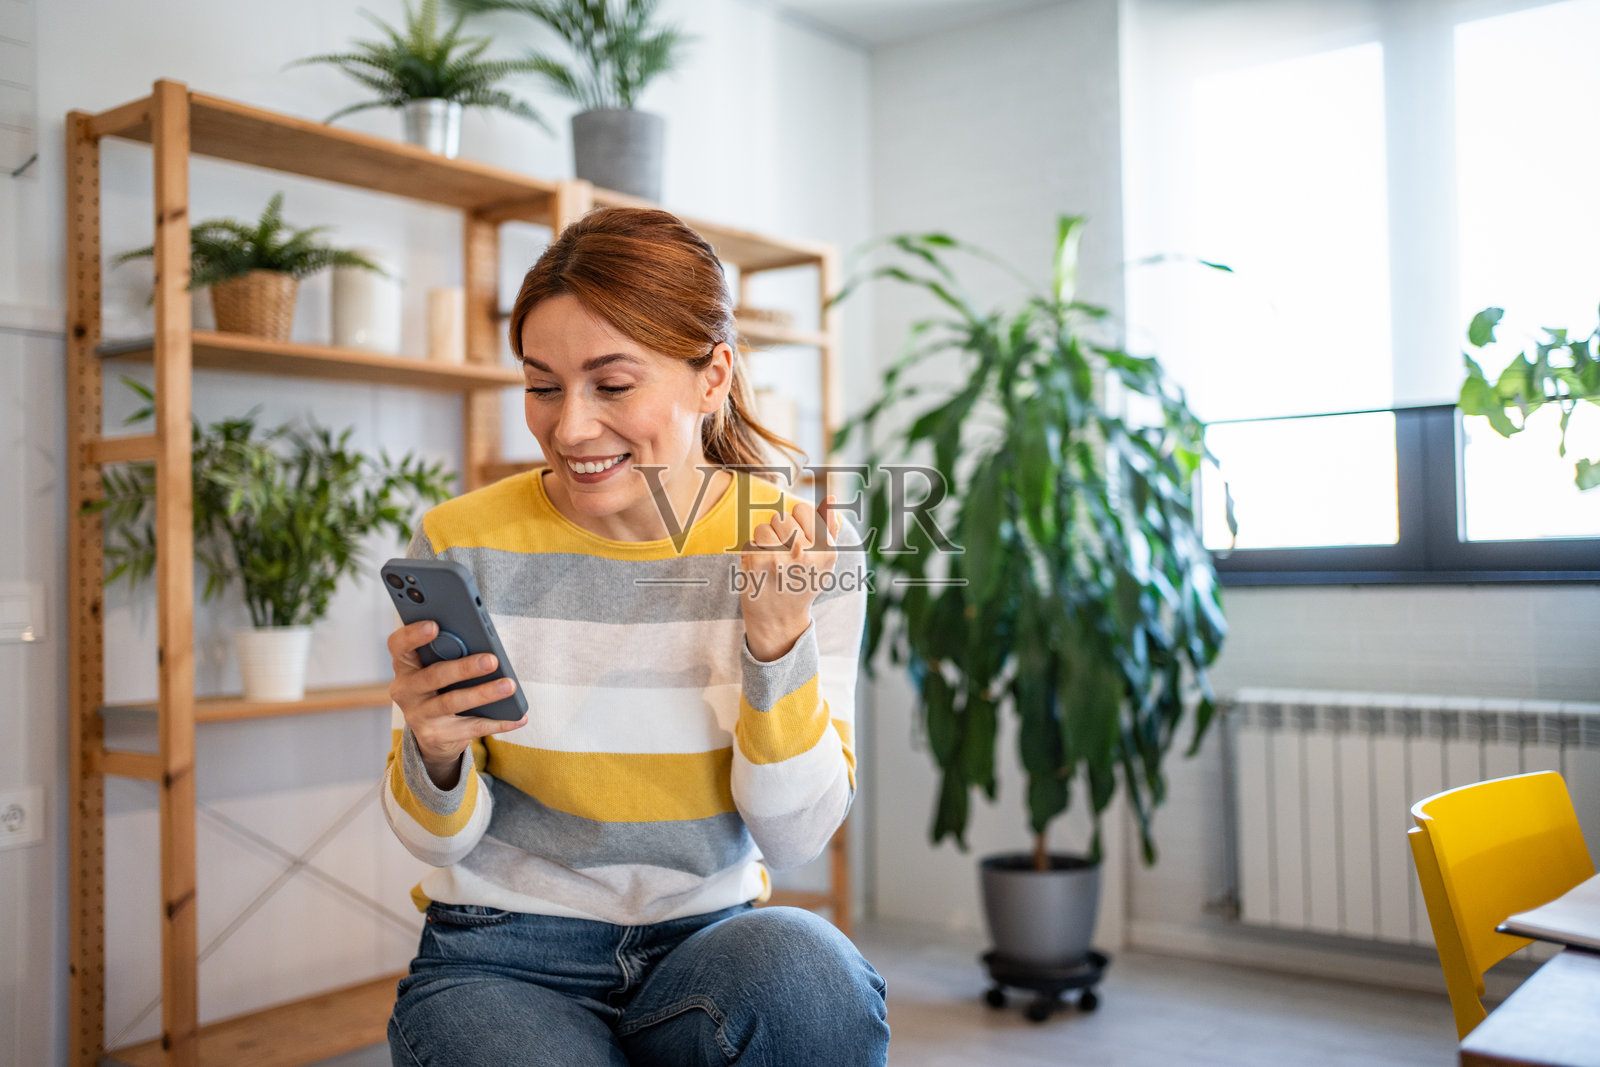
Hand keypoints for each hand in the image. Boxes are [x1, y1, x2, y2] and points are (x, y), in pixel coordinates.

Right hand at [387, 619, 525, 789]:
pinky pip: (470, 728)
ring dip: (484, 693)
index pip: (398, 645)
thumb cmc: (442, 685)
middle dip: (465, 667)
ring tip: (509, 686)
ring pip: (452, 702)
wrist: (433, 734)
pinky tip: (519, 717)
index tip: (435, 625)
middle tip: (492, 660)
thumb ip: (450, 651)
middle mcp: (405, 689)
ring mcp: (417, 715)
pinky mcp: (434, 736)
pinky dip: (498, 723)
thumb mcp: (438, 666)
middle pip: (434, 675)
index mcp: (405, 664)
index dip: (413, 635)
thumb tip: (484, 644)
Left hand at [738, 495, 841, 661]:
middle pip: (782, 517)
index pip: (803, 510)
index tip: (798, 541)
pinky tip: (760, 571)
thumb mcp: (824, 561)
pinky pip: (751, 541)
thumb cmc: (802, 585)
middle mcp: (804, 553)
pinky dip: (752, 554)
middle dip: (779, 532)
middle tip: (783, 555)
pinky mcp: (757, 562)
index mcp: (825, 550)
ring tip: (771, 562)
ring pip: (763, 527)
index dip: (797, 523)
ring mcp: (779, 558)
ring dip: (764, 542)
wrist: (780, 621)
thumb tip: (830, 498)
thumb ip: (829, 528)